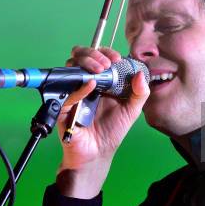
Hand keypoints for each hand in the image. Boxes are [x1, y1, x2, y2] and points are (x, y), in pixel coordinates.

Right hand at [55, 46, 149, 197]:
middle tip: (106, 64)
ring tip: (99, 69)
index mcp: (100, 80)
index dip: (105, 52)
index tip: (116, 58)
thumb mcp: (131, 110)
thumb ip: (140, 93)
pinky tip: (90, 84)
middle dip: (93, 54)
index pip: (98, 57)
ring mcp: (73, 92)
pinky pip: (68, 93)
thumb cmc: (112, 130)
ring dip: (85, 63)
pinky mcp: (64, 107)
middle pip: (80, 56)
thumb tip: (140, 74)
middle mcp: (84, 83)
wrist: (99, 153)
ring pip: (70, 68)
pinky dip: (79, 86)